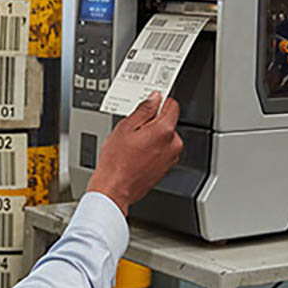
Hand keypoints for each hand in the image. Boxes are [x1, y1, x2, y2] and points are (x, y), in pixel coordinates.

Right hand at [85, 93, 182, 215]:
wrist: (114, 189)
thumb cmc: (116, 162)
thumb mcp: (125, 127)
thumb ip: (143, 110)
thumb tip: (153, 98)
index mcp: (164, 131)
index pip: (172, 105)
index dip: (159, 102)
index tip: (149, 104)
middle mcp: (172, 144)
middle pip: (168, 121)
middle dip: (153, 122)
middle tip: (134, 129)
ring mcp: (171, 157)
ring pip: (165, 136)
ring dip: (153, 136)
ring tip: (133, 145)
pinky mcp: (166, 167)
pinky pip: (163, 150)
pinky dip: (153, 149)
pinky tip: (137, 154)